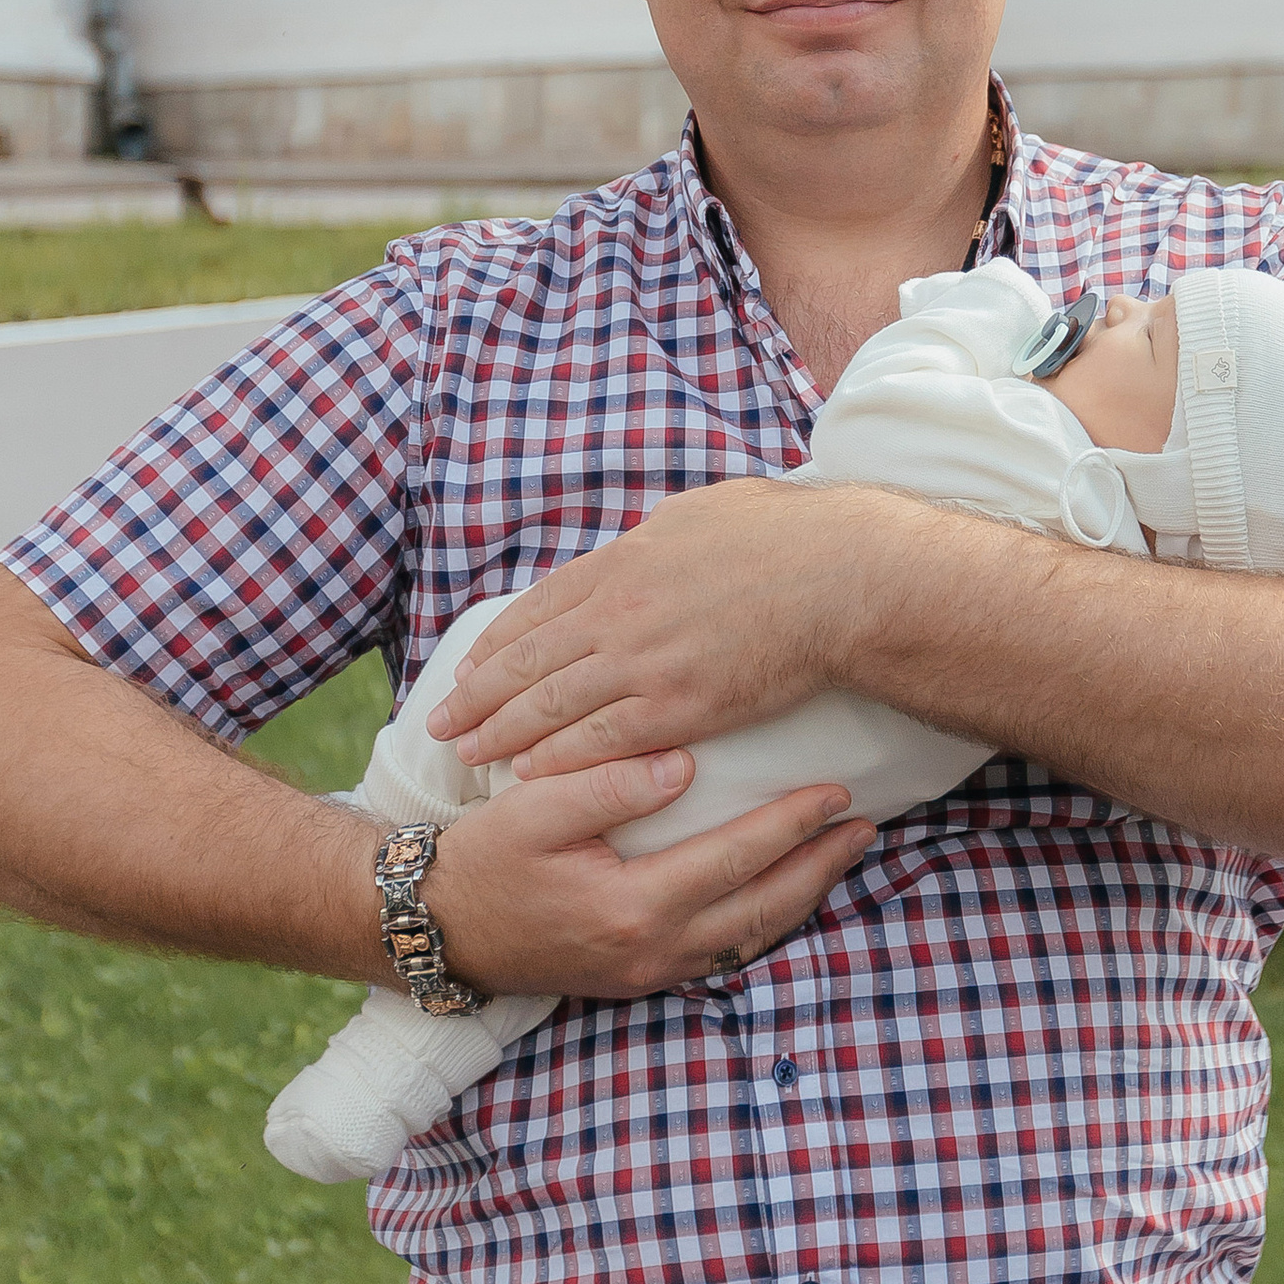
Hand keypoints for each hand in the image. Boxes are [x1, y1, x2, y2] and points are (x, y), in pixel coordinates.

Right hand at [425, 756, 874, 1000]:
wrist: (435, 929)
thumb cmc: (483, 860)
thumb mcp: (534, 810)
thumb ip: (610, 785)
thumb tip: (684, 764)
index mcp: (631, 906)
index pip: (736, 860)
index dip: (791, 825)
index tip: (835, 791)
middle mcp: (651, 951)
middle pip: (762, 911)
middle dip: (820, 869)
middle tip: (865, 827)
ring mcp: (647, 972)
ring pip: (749, 940)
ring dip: (801, 897)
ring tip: (841, 856)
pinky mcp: (639, 977)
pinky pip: (722, 954)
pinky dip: (763, 922)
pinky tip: (784, 892)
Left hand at [426, 480, 892, 778]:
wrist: (839, 578)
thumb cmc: (787, 535)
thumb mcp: (703, 512)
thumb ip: (658, 535)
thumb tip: (642, 543)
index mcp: (623, 561)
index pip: (537, 609)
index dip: (498, 645)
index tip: (470, 668)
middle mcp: (618, 612)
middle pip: (527, 661)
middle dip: (477, 696)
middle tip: (444, 723)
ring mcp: (643, 662)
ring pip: (549, 706)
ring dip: (503, 733)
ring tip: (472, 753)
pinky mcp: (676, 707)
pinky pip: (598, 740)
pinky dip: (556, 757)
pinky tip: (529, 771)